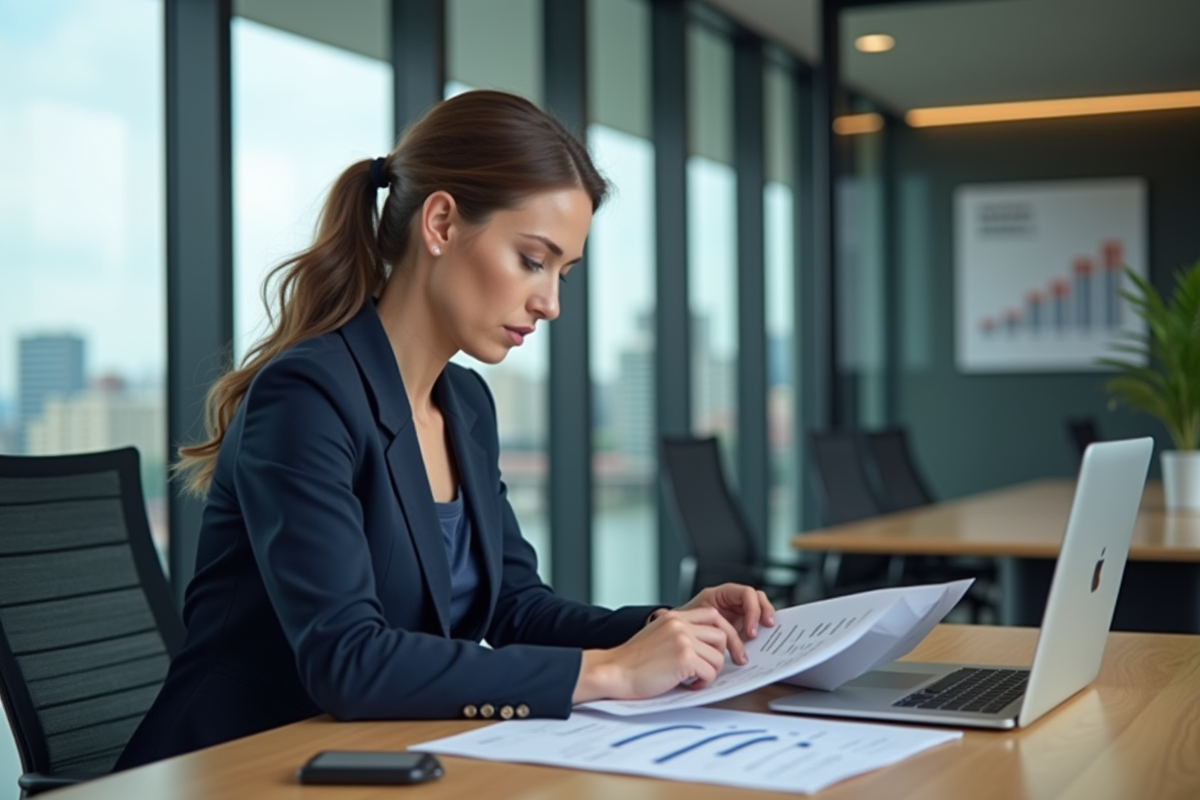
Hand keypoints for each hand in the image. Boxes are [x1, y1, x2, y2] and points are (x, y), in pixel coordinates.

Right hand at [572, 607, 744, 702]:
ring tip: (694, 678)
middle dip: (720, 655)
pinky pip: (710, 673)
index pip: (713, 615)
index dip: (724, 632)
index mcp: (675, 616)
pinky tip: (689, 684)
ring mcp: (683, 639)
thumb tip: (707, 645)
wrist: (614, 671)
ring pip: (718, 657)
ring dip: (710, 672)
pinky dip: (703, 683)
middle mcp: (680, 624)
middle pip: (721, 635)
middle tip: (709, 668)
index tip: (725, 648)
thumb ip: (680, 633)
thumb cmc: (633, 660)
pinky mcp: (684, 658)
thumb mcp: (657, 634)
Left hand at [672, 583, 775, 640]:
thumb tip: (668, 616)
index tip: (750, 631)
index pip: (745, 593)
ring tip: (763, 636)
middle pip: (757, 598)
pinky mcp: (739, 625)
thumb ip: (685, 618)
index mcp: (717, 596)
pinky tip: (758, 643)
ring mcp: (736, 613)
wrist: (676, 638)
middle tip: (765, 629)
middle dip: (764, 613)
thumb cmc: (679, 627)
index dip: (752, 609)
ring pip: (759, 610)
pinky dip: (759, 631)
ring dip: (763, 621)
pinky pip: (754, 625)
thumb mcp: (684, 619)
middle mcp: (730, 602)